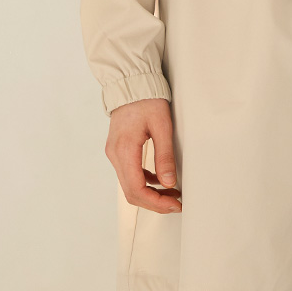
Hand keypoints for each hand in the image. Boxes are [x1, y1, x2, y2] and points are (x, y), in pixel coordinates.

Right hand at [105, 98, 181, 212]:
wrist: (132, 85)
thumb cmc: (147, 101)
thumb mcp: (162, 127)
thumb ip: (165, 156)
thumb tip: (169, 183)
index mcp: (124, 150)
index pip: (137, 189)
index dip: (156, 202)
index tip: (174, 205)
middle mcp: (115, 155)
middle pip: (132, 193)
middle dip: (155, 203)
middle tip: (176, 204)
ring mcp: (115, 154)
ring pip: (130, 186)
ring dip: (151, 195)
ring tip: (173, 195)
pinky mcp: (119, 152)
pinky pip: (130, 175)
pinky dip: (146, 183)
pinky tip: (162, 181)